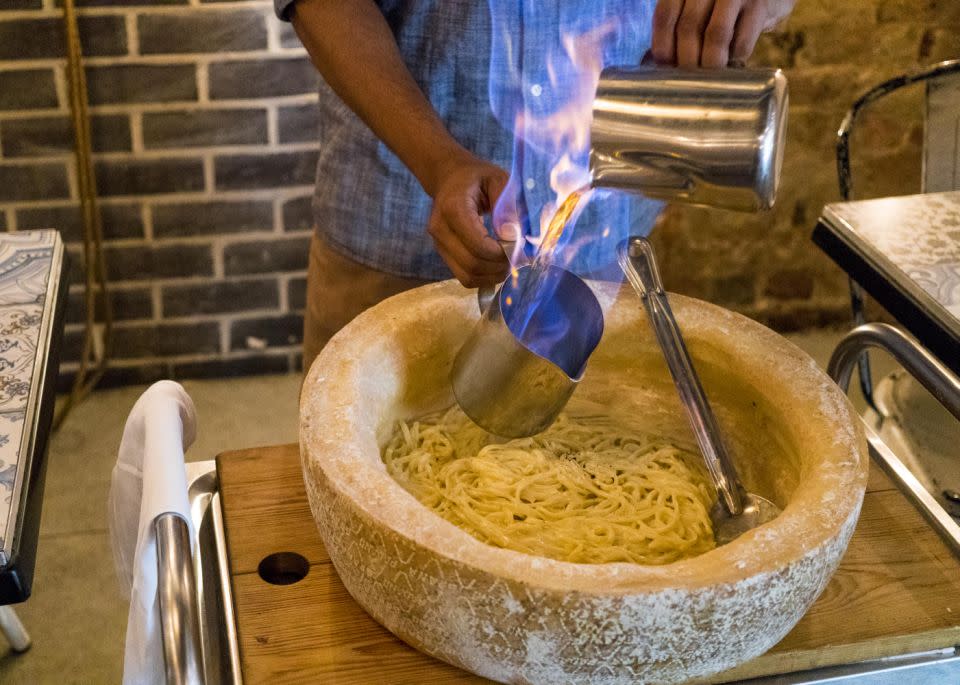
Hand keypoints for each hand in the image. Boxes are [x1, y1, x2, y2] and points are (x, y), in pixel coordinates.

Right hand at [427, 154, 510, 287]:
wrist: (449, 178)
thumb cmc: (477, 177)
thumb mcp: (499, 180)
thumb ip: (508, 207)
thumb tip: (513, 237)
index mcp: (453, 208)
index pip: (478, 244)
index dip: (502, 253)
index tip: (521, 246)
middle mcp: (441, 229)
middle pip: (473, 264)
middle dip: (500, 266)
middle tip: (520, 257)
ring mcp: (439, 244)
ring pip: (468, 276)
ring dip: (493, 275)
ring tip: (510, 262)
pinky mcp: (443, 254)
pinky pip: (465, 277)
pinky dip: (485, 277)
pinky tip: (498, 264)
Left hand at [651, 0, 796, 67]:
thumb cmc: (725, 4)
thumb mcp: (699, 4)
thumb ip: (681, 24)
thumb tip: (660, 64)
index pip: (665, 15)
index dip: (662, 45)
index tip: (664, 66)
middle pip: (688, 27)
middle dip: (686, 60)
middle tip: (688, 78)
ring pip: (715, 35)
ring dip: (709, 63)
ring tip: (708, 77)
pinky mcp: (760, 4)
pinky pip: (743, 42)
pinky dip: (734, 59)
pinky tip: (732, 63)